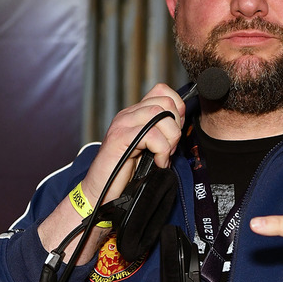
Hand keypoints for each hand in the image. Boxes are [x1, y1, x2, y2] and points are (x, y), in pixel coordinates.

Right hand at [82, 83, 185, 205]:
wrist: (101, 191)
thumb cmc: (125, 172)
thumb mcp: (149, 148)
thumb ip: (161, 133)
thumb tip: (181, 124)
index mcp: (135, 114)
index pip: (162, 91)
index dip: (177, 108)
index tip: (176, 130)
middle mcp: (128, 114)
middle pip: (166, 103)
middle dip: (176, 127)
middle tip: (170, 148)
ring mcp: (123, 124)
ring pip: (161, 115)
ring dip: (170, 139)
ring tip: (163, 156)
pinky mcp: (120, 138)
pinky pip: (153, 135)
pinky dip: (162, 151)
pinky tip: (157, 163)